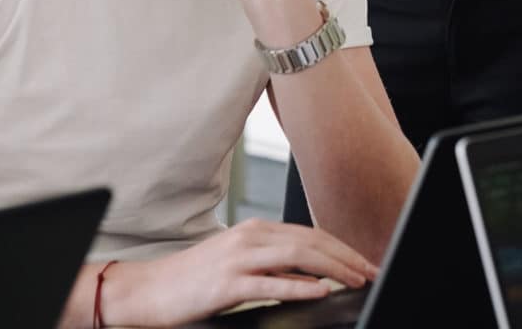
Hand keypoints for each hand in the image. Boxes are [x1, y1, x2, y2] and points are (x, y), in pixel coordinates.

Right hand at [106, 219, 377, 325]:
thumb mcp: (238, 264)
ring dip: (333, 267)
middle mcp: (250, 237)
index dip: (340, 246)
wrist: (151, 290)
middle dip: (345, 255)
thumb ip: (272, 265)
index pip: (308, 233)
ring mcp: (238, 258)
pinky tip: (321, 289)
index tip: (363, 260)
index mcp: (254, 231)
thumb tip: (312, 275)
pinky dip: (300, 285)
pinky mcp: (227, 283)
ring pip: (297, 256)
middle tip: (370, 269)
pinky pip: (271, 282)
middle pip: (309, 240)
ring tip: (356, 278)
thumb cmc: (194, 281)